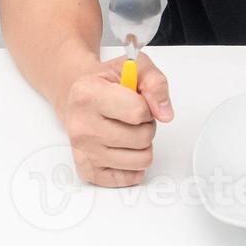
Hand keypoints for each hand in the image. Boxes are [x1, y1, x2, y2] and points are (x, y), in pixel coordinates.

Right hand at [56, 50, 173, 186]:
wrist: (80, 96)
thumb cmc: (107, 83)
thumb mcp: (133, 66)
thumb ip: (155, 82)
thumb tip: (165, 113)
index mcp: (88, 95)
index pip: (138, 112)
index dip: (147, 106)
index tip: (137, 100)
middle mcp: (81, 126)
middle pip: (142, 138)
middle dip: (146, 126)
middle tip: (133, 116)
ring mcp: (84, 151)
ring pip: (140, 160)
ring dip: (142, 145)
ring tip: (128, 129)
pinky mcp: (88, 171)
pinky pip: (128, 178)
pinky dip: (133, 165)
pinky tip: (124, 148)